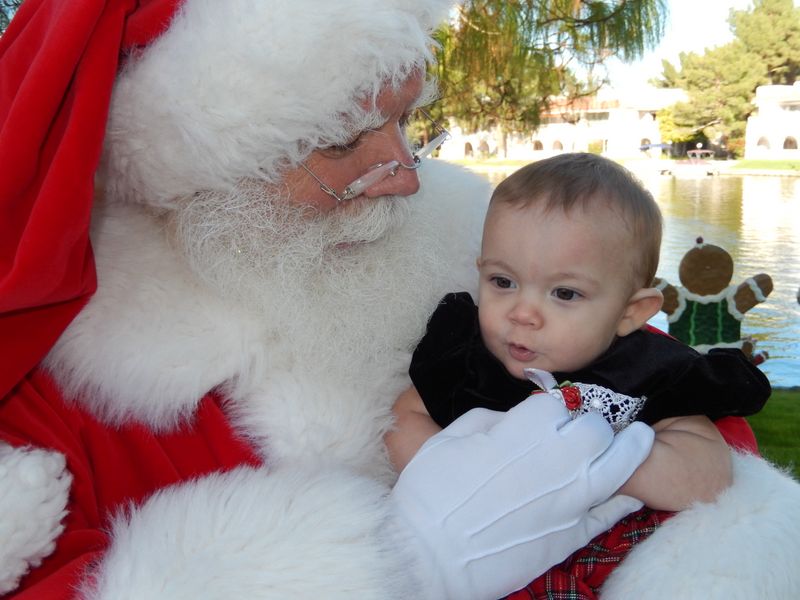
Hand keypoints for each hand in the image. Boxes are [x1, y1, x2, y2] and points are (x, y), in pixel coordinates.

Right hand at [389, 394, 653, 599]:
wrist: (431, 555)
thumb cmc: (432, 492)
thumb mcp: (450, 438)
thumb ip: (489, 419)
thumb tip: (511, 420)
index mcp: (524, 430)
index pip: (560, 401)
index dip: (556, 403)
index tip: (551, 408)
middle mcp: (558, 459)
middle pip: (597, 427)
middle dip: (592, 421)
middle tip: (584, 426)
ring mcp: (571, 499)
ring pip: (619, 464)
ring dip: (631, 447)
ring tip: (640, 438)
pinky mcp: (573, 533)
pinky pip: (611, 512)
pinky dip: (624, 499)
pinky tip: (631, 491)